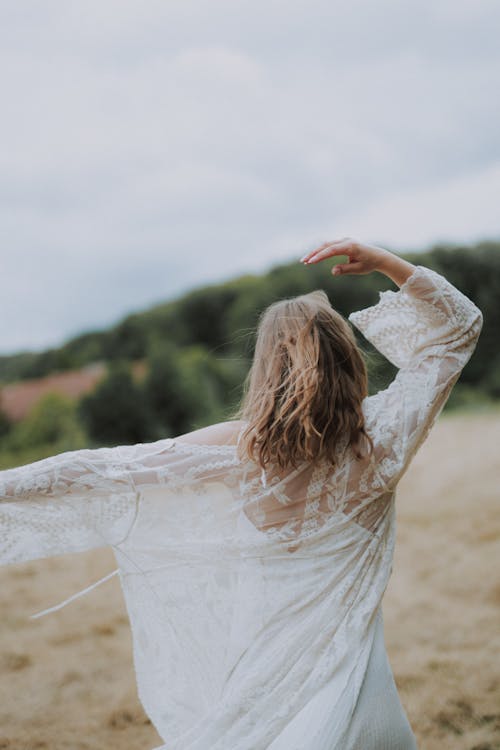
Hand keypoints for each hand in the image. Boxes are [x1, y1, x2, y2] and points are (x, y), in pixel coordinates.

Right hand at [300, 237, 415, 286]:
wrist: (378, 256)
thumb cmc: (369, 264)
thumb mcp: (359, 269)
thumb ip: (346, 269)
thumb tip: (333, 271)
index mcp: (351, 246)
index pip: (332, 250)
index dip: (320, 256)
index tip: (311, 262)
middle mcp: (346, 241)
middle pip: (326, 245)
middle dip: (314, 253)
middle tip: (304, 262)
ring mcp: (344, 240)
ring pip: (326, 245)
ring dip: (316, 252)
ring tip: (306, 261)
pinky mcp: (343, 243)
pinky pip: (329, 246)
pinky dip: (321, 251)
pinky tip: (313, 258)